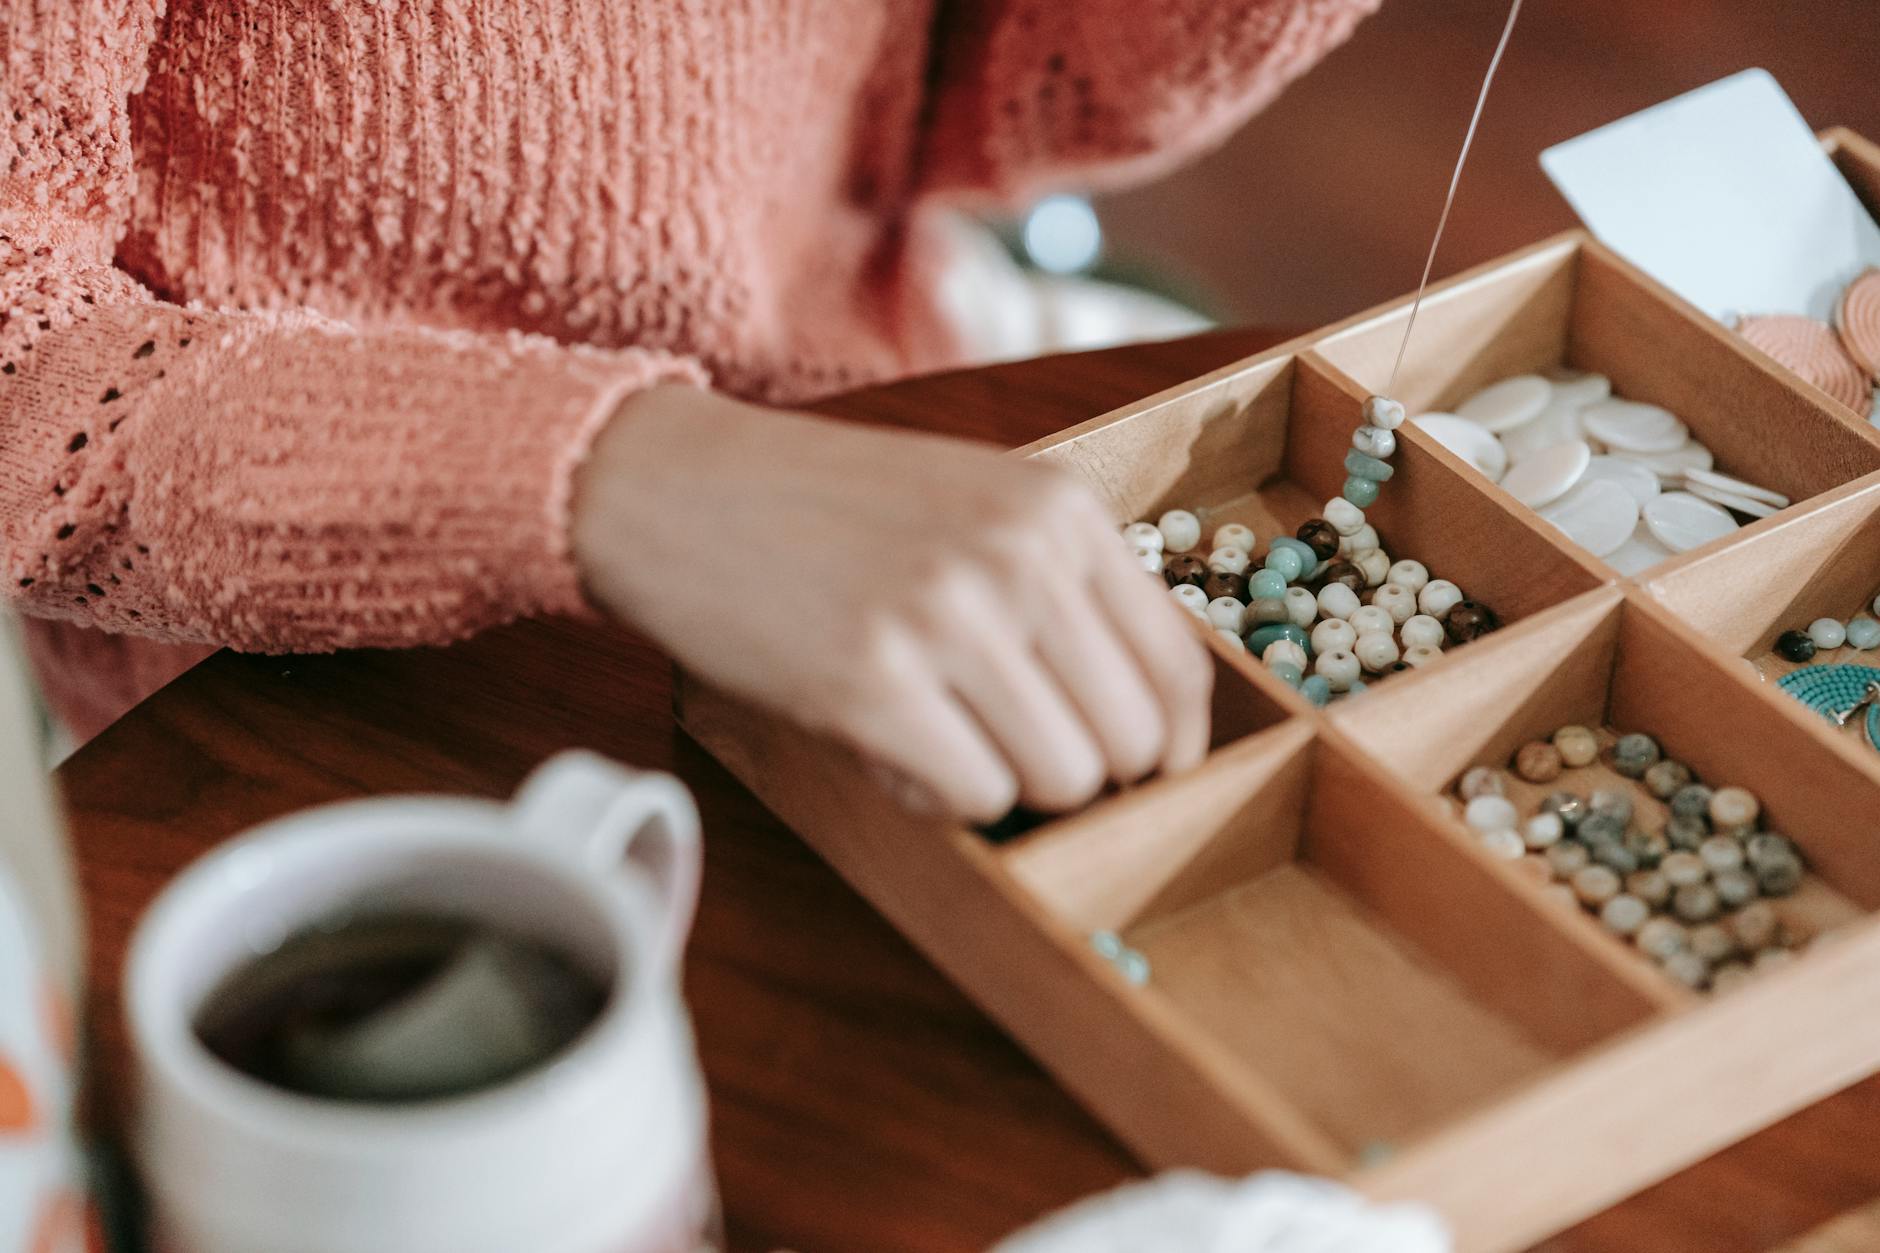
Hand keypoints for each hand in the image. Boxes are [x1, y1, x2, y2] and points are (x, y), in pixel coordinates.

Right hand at [572, 385, 1211, 821]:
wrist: (675, 486)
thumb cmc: (825, 511)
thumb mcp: (973, 504)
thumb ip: (1061, 588)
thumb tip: (1142, 730)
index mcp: (1059, 509)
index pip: (1179, 669)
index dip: (1168, 748)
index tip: (1137, 776)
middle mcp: (1020, 556)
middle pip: (1131, 742)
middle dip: (1076, 772)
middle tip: (1005, 750)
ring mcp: (947, 617)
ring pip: (1061, 780)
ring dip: (1004, 785)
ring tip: (934, 735)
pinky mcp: (871, 681)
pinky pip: (973, 798)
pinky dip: (937, 798)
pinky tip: (887, 747)